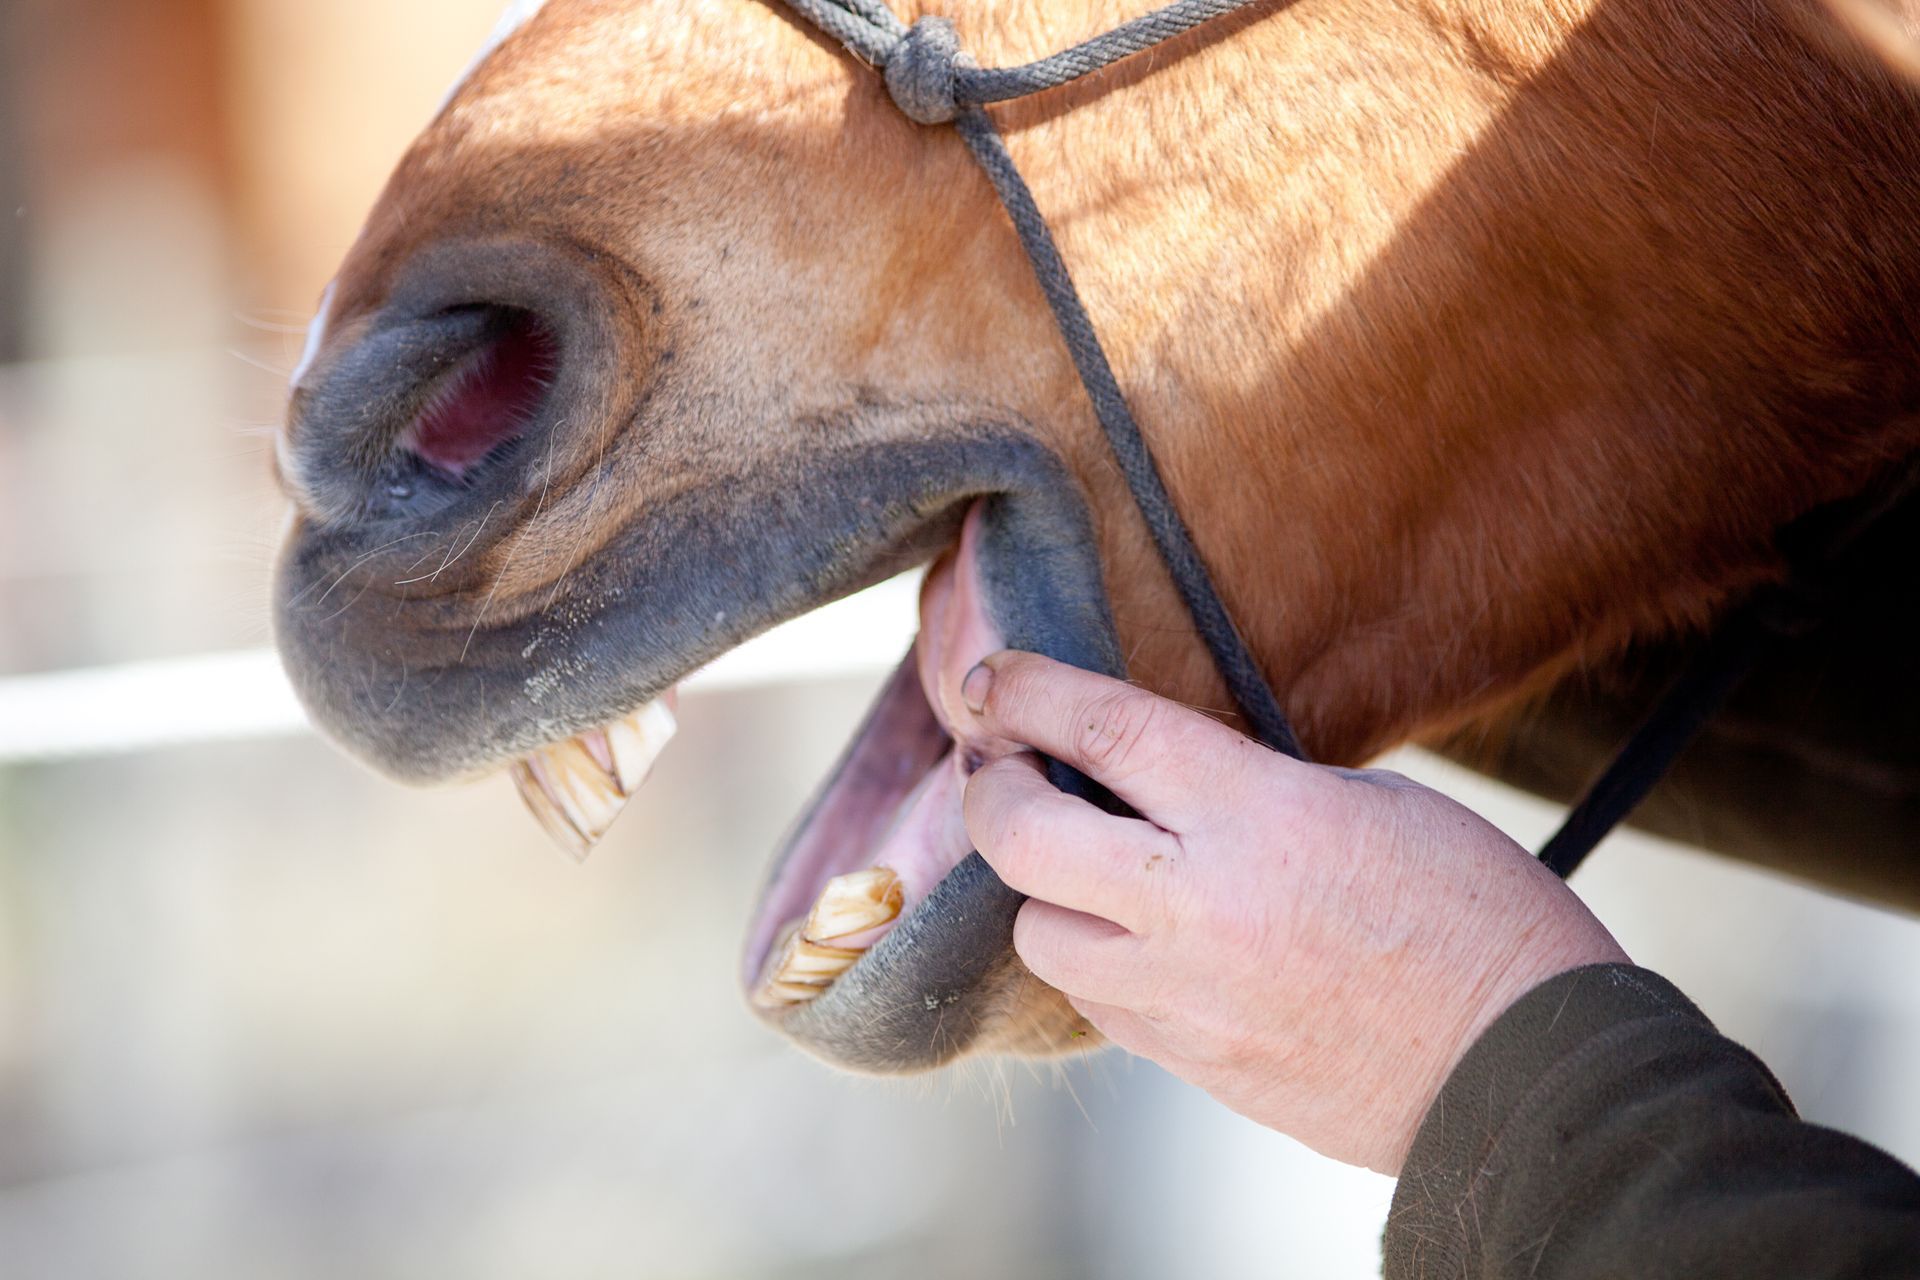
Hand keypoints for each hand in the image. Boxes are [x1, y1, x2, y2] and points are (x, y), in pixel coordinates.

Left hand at [954, 651, 1627, 1173]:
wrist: (1529, 1074)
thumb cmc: (1480, 921)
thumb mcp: (1376, 805)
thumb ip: (1254, 791)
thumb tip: (1165, 785)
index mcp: (1259, 815)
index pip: (1105, 730)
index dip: (1029, 693)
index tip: (992, 679)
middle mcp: (1201, 904)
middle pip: (1022, 838)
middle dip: (992, 790)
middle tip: (1002, 770)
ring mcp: (1188, 997)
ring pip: (1039, 934)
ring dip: (1045, 892)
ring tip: (1087, 869)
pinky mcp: (1193, 1065)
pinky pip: (1097, 1004)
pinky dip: (1095, 963)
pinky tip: (1136, 940)